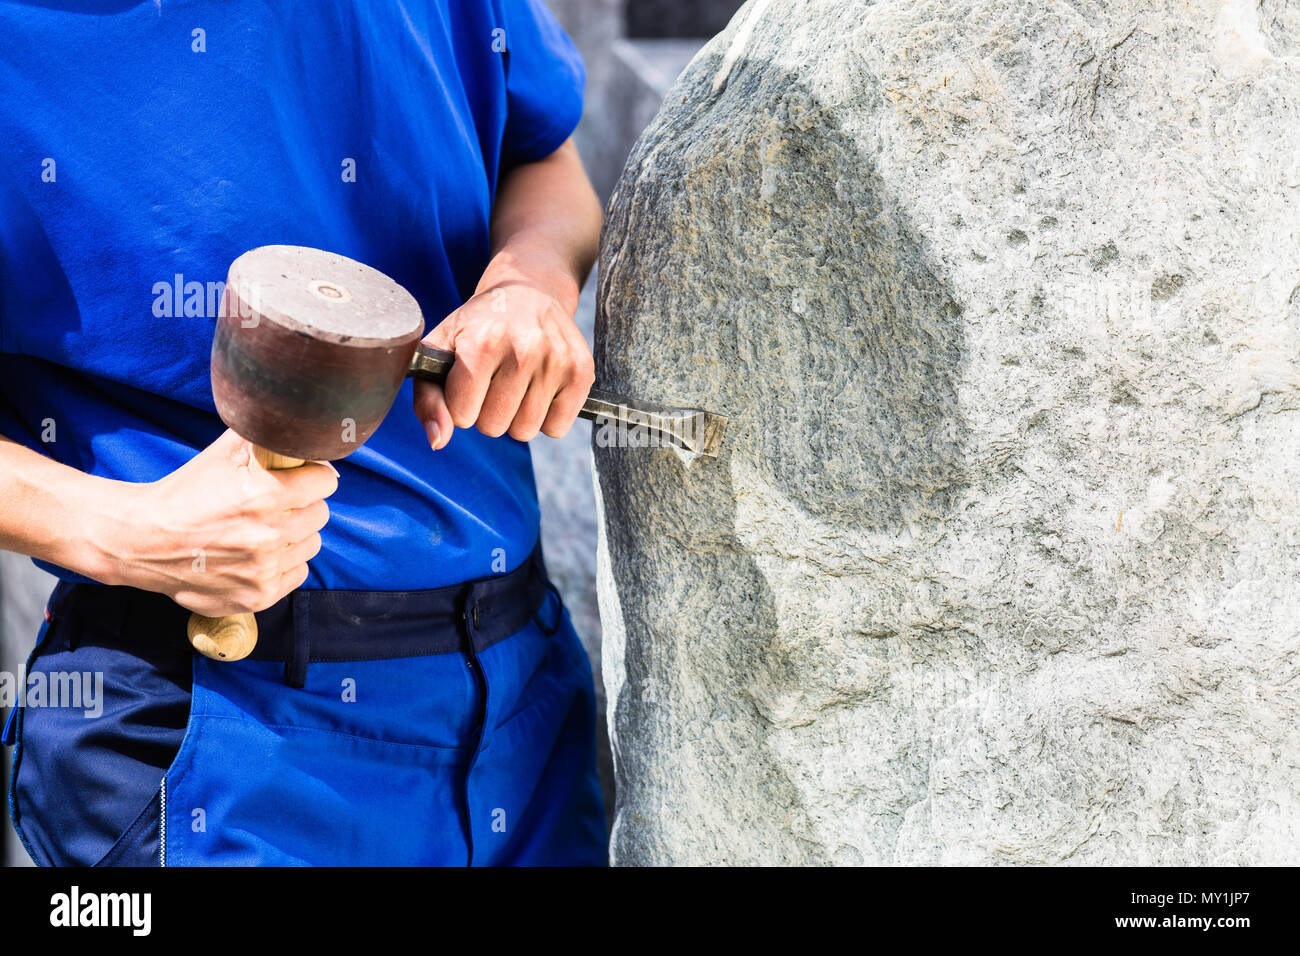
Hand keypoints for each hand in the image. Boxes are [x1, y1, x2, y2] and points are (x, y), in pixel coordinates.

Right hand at [90, 429, 337, 615]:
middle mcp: (269, 534)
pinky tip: (260, 554)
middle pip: (320, 514)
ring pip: (311, 544)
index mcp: (265, 494)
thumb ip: (260, 437)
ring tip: (267, 528)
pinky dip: (285, 563)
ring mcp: (264, 568)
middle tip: (280, 504)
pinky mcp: (259, 595)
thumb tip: (294, 424)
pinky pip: (298, 573)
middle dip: (304, 505)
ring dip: (296, 535)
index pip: (325, 482)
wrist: (144, 540)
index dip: (314, 476)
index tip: (303, 477)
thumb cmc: (185, 493)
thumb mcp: (221, 454)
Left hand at [413, 277, 595, 449]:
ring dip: (516, 416)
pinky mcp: (582, 371)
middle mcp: (523, 350)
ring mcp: (557, 361)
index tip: (468, 379)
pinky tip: (540, 388)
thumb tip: (438, 441)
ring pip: (525, 431)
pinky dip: (545, 418)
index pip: (463, 416)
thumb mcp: (440, 349)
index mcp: (482, 343)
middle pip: (493, 427)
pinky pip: (556, 429)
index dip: (461, 403)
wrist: (528, 289)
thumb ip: (428, 397)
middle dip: (487, 411)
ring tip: (517, 383)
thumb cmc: (477, 325)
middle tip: (494, 380)